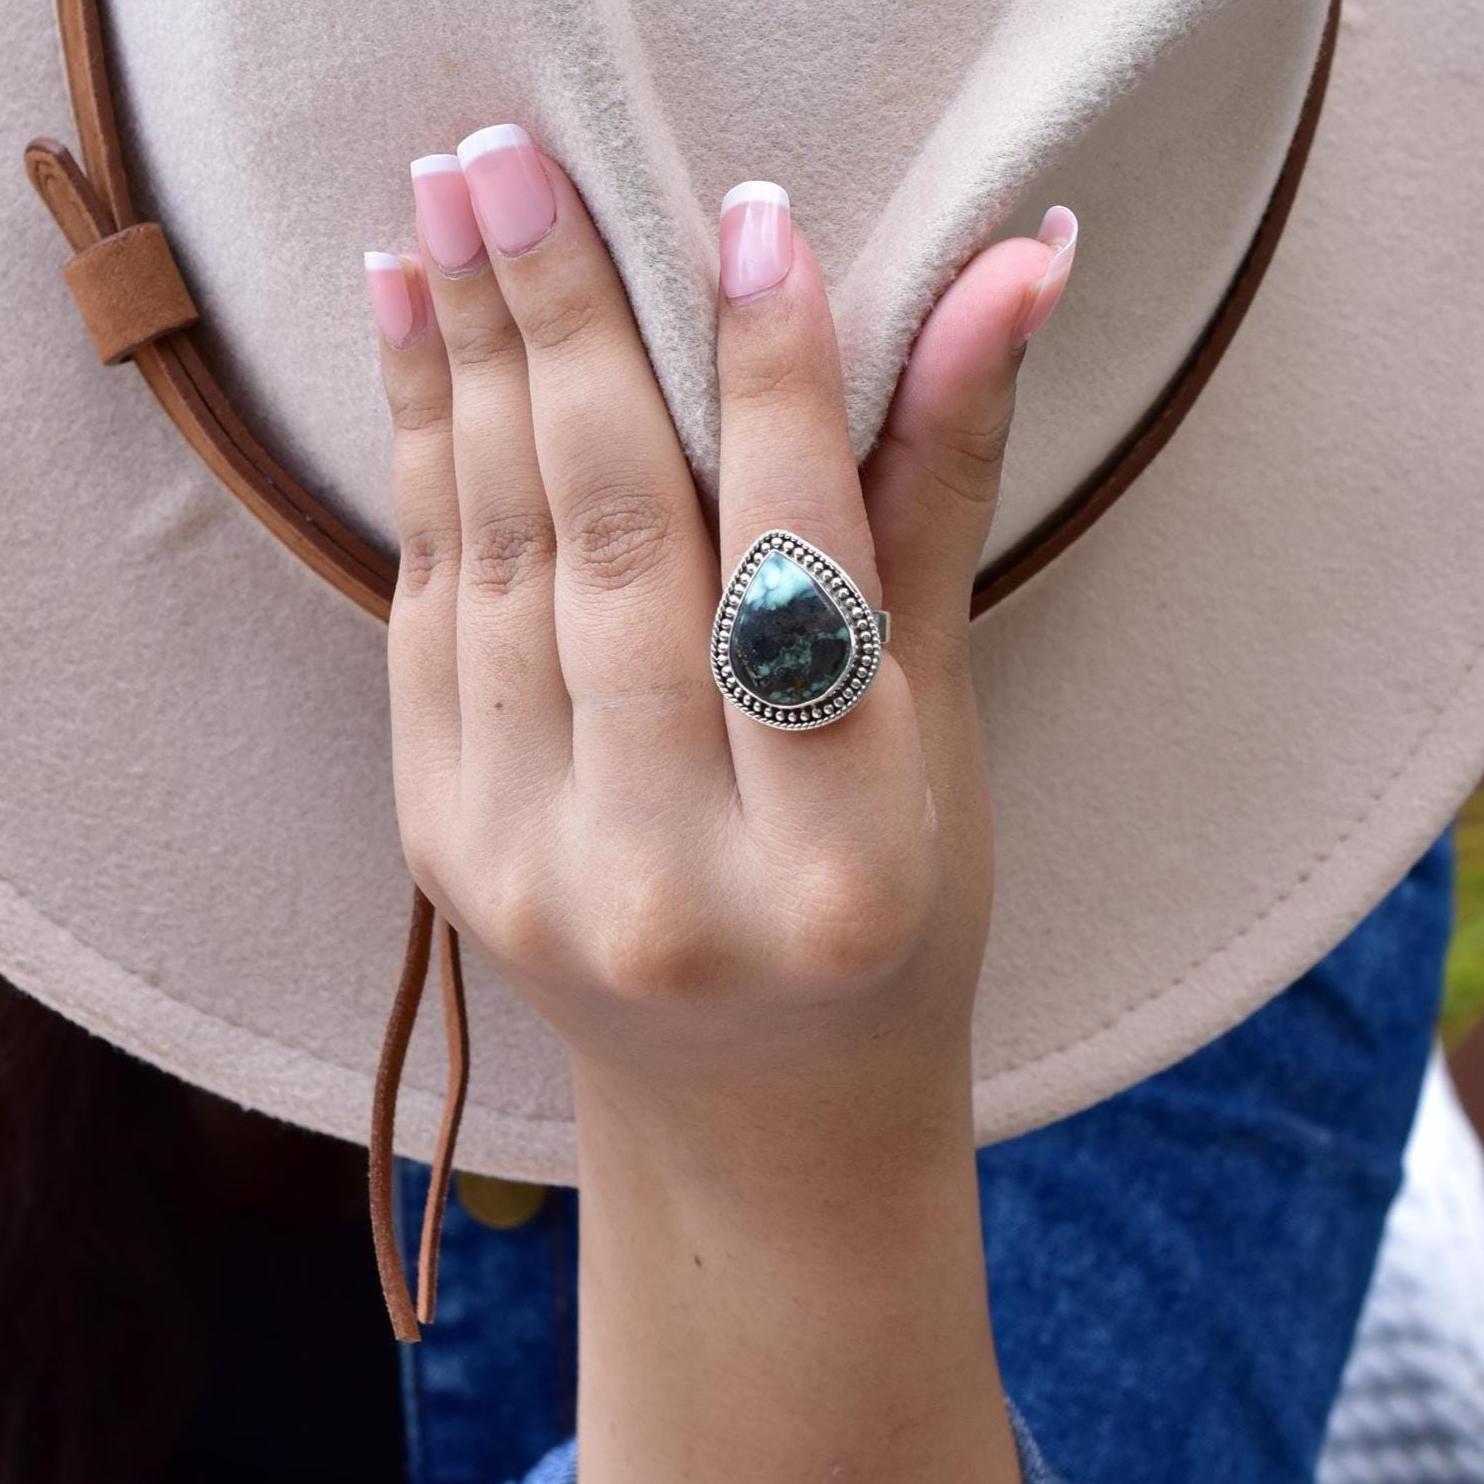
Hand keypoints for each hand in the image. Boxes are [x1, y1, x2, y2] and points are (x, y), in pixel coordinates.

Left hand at [369, 125, 1072, 1482]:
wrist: (755, 1105)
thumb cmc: (894, 923)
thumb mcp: (941, 733)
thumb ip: (940, 501)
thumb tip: (1015, 274)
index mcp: (846, 867)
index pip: (800, 571)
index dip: (777, 380)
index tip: (749, 220)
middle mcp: (675, 882)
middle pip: (619, 547)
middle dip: (566, 326)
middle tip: (516, 152)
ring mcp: (535, 874)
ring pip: (503, 567)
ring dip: (473, 371)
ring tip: (454, 211)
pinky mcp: (445, 854)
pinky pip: (432, 621)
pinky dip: (429, 469)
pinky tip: (424, 346)